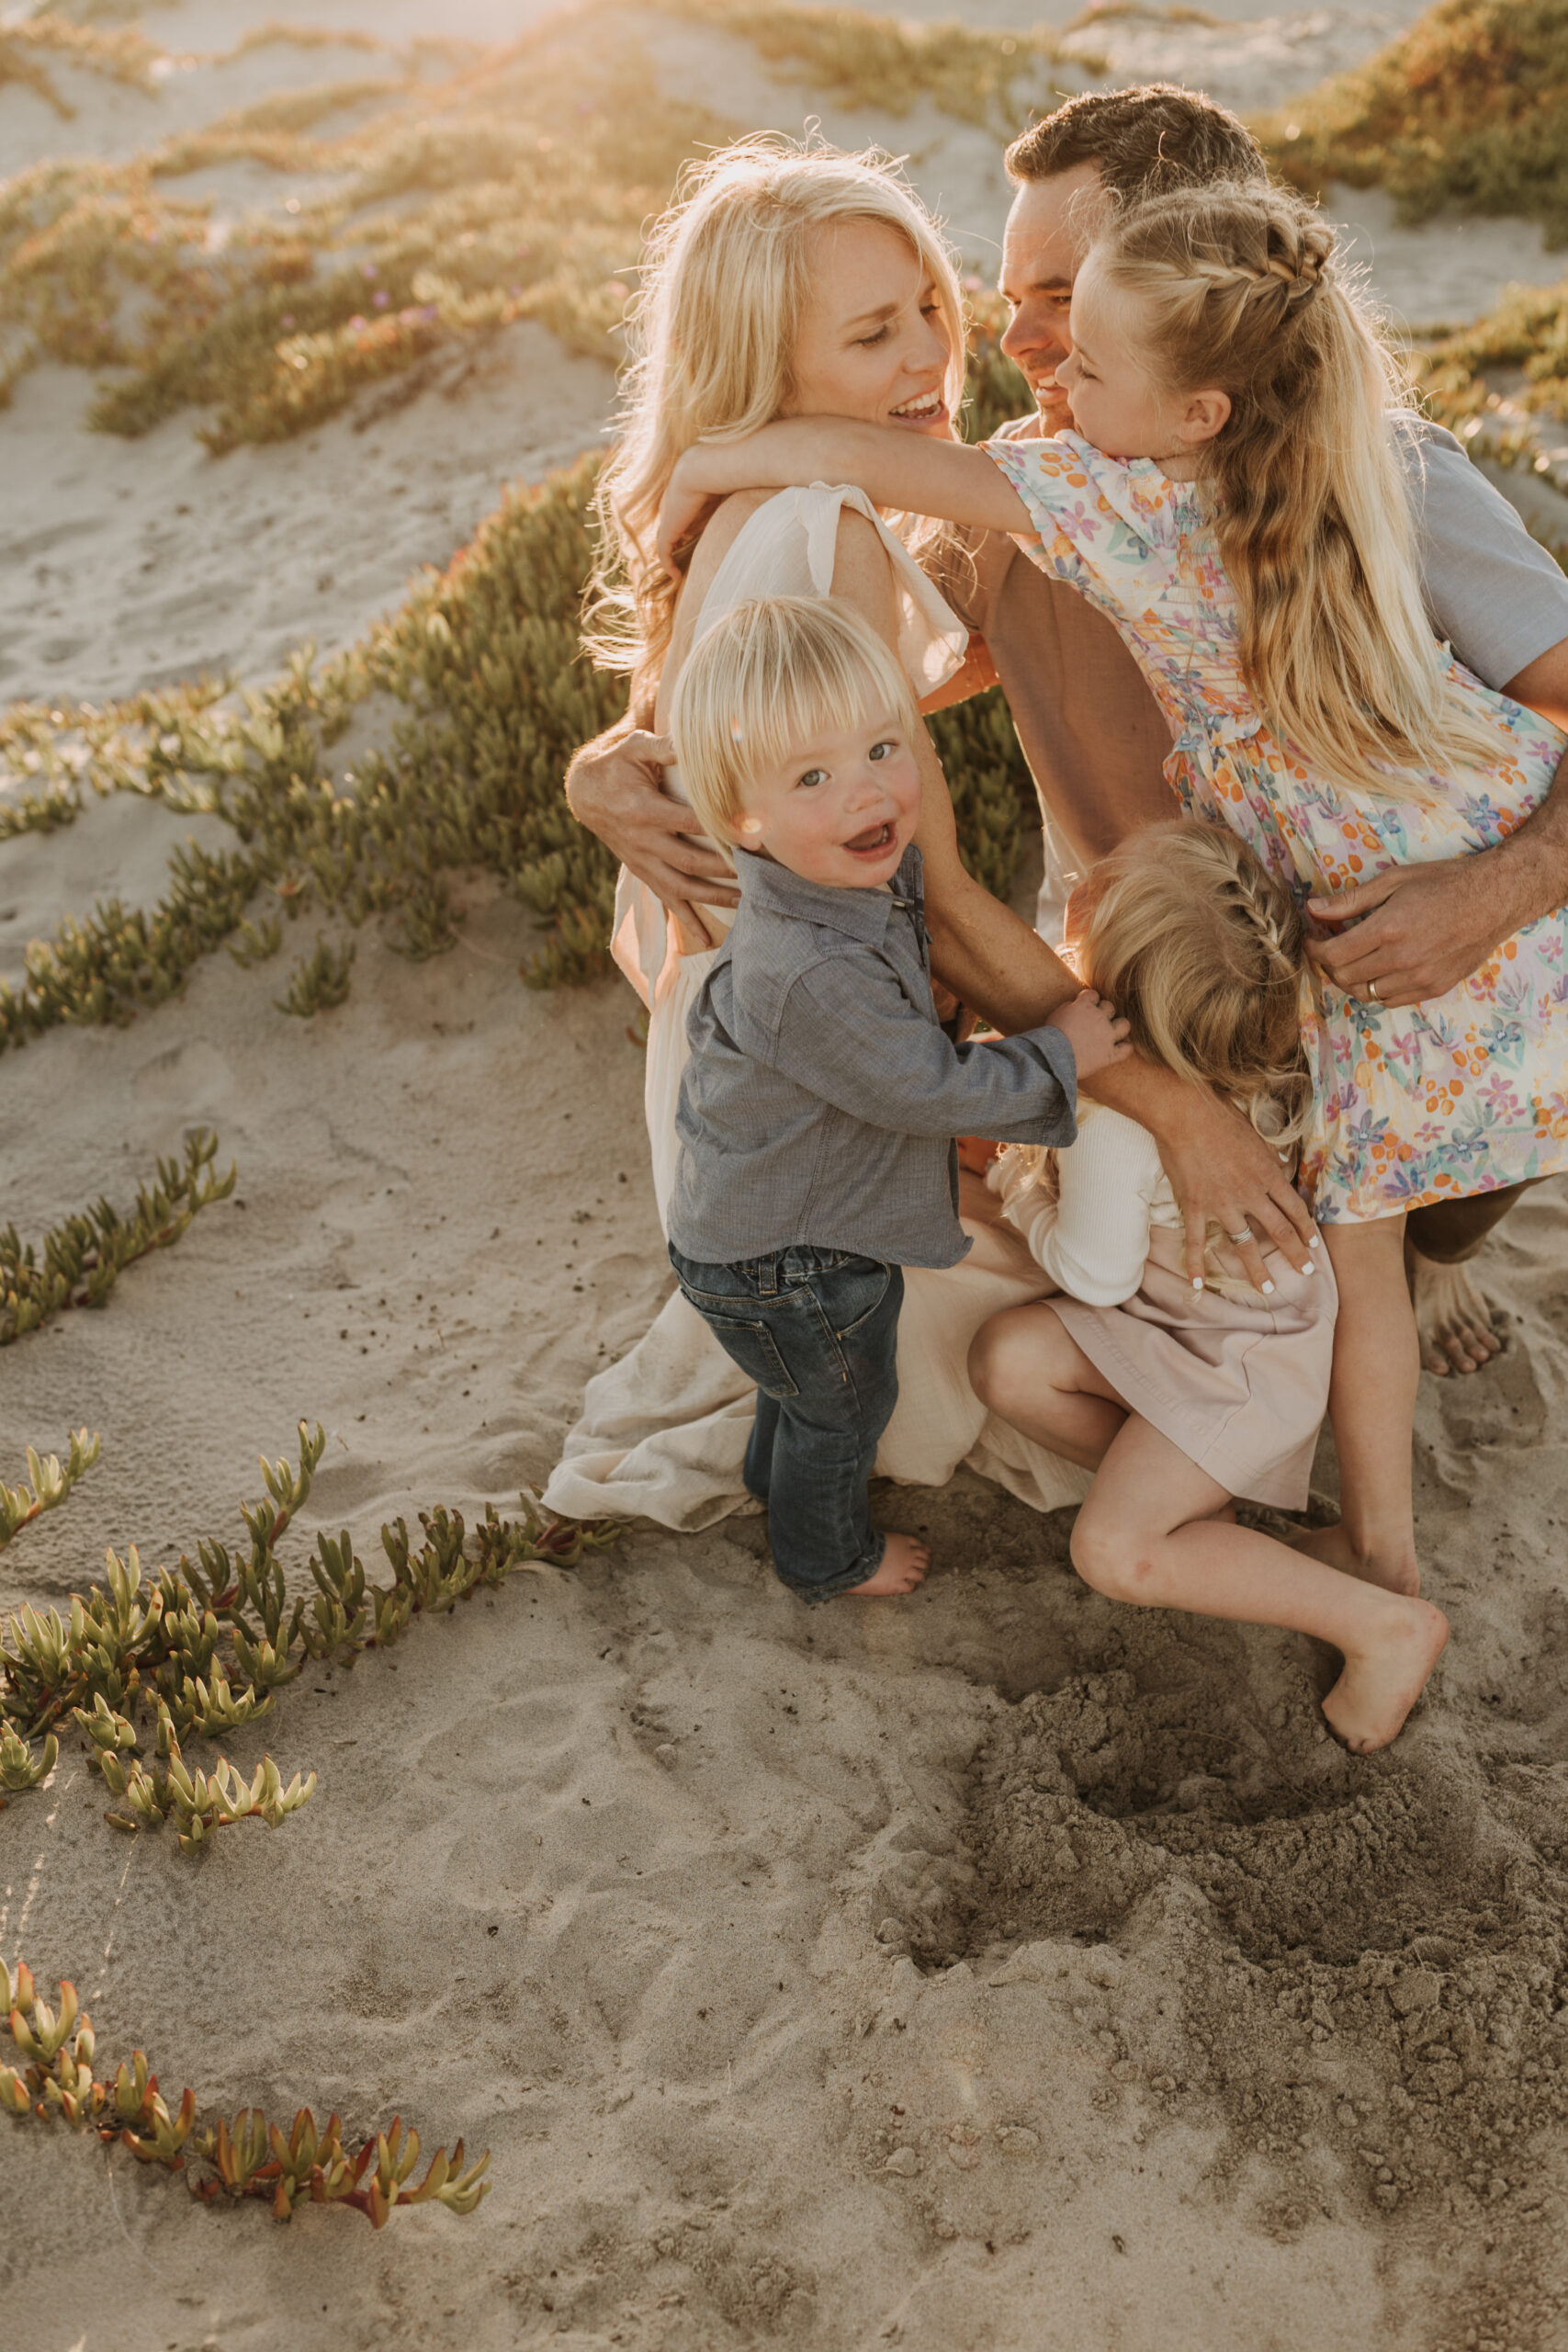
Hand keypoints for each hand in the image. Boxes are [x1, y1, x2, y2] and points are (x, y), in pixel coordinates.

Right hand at [566, 722, 738, 946]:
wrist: (586, 792)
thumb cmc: (617, 764)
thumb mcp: (635, 747)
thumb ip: (663, 745)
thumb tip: (691, 740)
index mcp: (645, 810)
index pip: (690, 824)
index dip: (719, 830)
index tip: (750, 834)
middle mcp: (644, 842)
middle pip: (690, 862)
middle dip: (725, 870)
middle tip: (759, 873)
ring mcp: (644, 861)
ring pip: (681, 887)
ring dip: (714, 897)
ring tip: (746, 902)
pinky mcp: (644, 871)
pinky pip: (666, 900)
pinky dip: (687, 921)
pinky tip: (707, 940)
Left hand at [657, 450, 722, 577]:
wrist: (701, 469)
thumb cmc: (717, 474)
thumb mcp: (722, 488)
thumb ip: (722, 500)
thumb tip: (743, 503)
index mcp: (679, 493)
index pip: (677, 514)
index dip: (682, 527)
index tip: (690, 539)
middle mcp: (670, 506)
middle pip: (668, 529)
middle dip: (673, 543)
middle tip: (681, 558)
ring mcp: (666, 518)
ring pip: (664, 542)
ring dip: (669, 556)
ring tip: (678, 571)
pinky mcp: (667, 530)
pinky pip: (664, 552)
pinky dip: (668, 564)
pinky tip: (676, 577)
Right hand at [1047, 987, 1130, 1080]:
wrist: (1054, 1057)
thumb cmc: (1049, 1037)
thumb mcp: (1056, 1015)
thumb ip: (1069, 1008)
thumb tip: (1075, 1007)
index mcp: (1084, 1006)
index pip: (1093, 994)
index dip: (1090, 1001)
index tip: (1084, 1008)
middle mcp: (1099, 1018)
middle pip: (1110, 1007)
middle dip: (1104, 1013)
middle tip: (1095, 1022)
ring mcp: (1107, 1036)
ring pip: (1124, 1025)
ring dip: (1119, 1027)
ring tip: (1112, 1033)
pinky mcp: (1110, 1054)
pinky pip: (1127, 1049)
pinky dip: (1125, 1049)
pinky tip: (1118, 1050)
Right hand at [1153, 1085, 1317, 1288]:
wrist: (1185, 1114)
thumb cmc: (1221, 1116)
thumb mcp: (1256, 1134)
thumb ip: (1270, 1156)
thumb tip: (1283, 1166)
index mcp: (1267, 1174)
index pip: (1295, 1208)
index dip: (1306, 1229)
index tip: (1313, 1244)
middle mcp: (1250, 1194)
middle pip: (1279, 1231)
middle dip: (1296, 1255)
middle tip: (1306, 1272)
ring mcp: (1222, 1204)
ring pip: (1244, 1245)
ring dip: (1257, 1271)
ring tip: (1267, 1289)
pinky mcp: (1194, 1207)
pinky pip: (1196, 1242)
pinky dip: (1195, 1264)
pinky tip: (1198, 1285)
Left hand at [1307, 851, 1526, 1006]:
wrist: (1495, 898)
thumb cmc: (1445, 882)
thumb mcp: (1394, 880)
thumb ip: (1351, 900)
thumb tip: (1312, 908)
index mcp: (1388, 929)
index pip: (1333, 955)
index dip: (1314, 949)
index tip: (1312, 938)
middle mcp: (1402, 959)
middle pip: (1344, 977)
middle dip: (1328, 963)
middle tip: (1330, 946)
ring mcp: (1419, 978)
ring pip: (1365, 994)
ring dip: (1350, 978)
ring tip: (1353, 958)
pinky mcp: (1434, 988)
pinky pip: (1390, 1001)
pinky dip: (1376, 989)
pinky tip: (1378, 969)